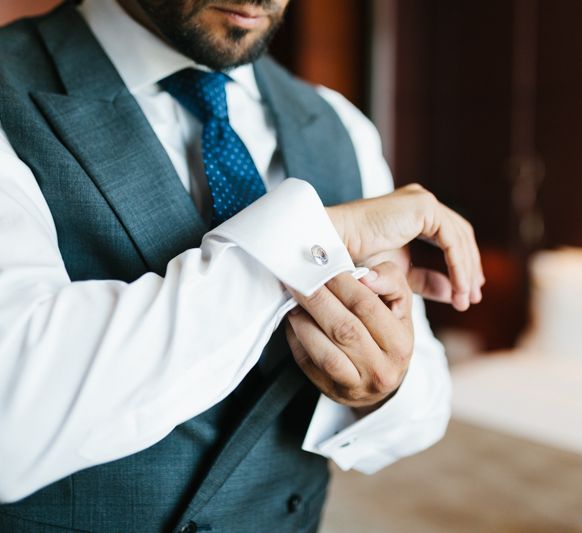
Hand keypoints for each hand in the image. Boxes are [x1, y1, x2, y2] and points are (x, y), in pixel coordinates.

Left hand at [285, 262, 412, 411]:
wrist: (381, 379)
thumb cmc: (388, 334)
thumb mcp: (400, 305)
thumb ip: (390, 281)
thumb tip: (365, 275)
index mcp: (400, 344)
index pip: (366, 306)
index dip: (341, 283)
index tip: (323, 265)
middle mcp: (380, 369)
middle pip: (343, 329)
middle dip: (317, 298)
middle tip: (299, 277)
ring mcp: (354, 385)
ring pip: (323, 352)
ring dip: (303, 320)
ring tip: (294, 297)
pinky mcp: (330, 390)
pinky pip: (307, 363)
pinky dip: (296, 338)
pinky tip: (293, 318)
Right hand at [327, 184, 484, 310]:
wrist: (333, 244)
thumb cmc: (355, 257)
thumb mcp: (398, 273)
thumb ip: (426, 280)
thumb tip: (454, 293)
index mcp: (414, 213)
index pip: (450, 238)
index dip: (460, 265)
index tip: (464, 293)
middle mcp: (421, 202)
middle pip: (460, 236)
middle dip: (468, 269)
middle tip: (471, 298)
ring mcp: (422, 200)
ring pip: (459, 238)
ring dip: (465, 271)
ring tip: (465, 299)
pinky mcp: (423, 206)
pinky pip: (451, 239)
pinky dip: (458, 265)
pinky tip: (458, 287)